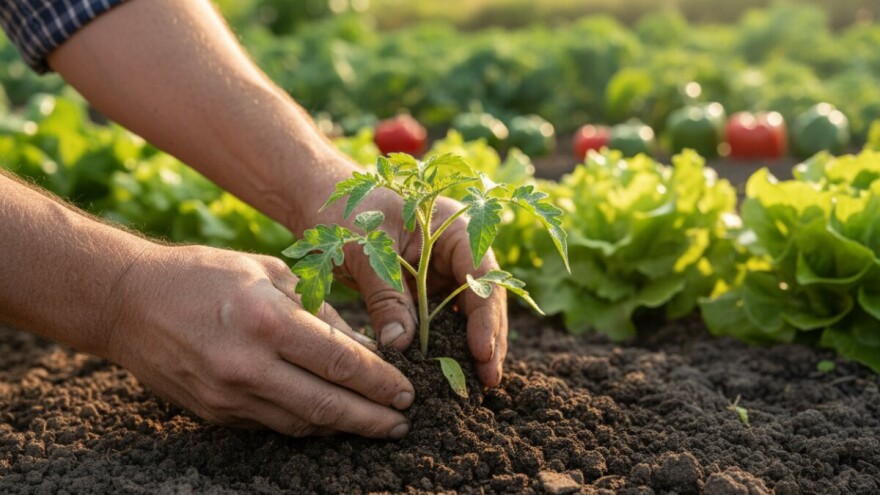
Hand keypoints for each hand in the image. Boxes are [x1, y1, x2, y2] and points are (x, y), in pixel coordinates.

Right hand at [101, 244, 413, 438]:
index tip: (406, 392)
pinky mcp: (213, 412)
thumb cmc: (204, 274)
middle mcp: (248, 364)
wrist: (127, 301)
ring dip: (342, 427)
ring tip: (374, 424)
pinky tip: (328, 419)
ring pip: (301, 422)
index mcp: (267, 320)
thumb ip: (319, 310)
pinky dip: (305, 423)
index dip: (379, 382)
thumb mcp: (269, 271)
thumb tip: (363, 347)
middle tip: (402, 423)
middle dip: (372, 418)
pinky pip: (272, 423)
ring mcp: (228, 395)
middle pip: (327, 405)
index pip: (340, 361)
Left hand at [333, 192, 508, 387]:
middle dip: (489, 339)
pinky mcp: (425, 292)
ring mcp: (443, 273)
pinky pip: (441, 321)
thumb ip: (386, 295)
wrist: (323, 202)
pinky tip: (447, 373)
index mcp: (455, 228)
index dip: (485, 316)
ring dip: (472, 347)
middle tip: (487, 381)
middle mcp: (457, 252)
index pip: (481, 276)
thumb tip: (401, 346)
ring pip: (467, 314)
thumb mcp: (366, 250)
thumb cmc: (347, 212)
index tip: (482, 352)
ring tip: (477, 385)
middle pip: (484, 299)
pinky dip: (445, 344)